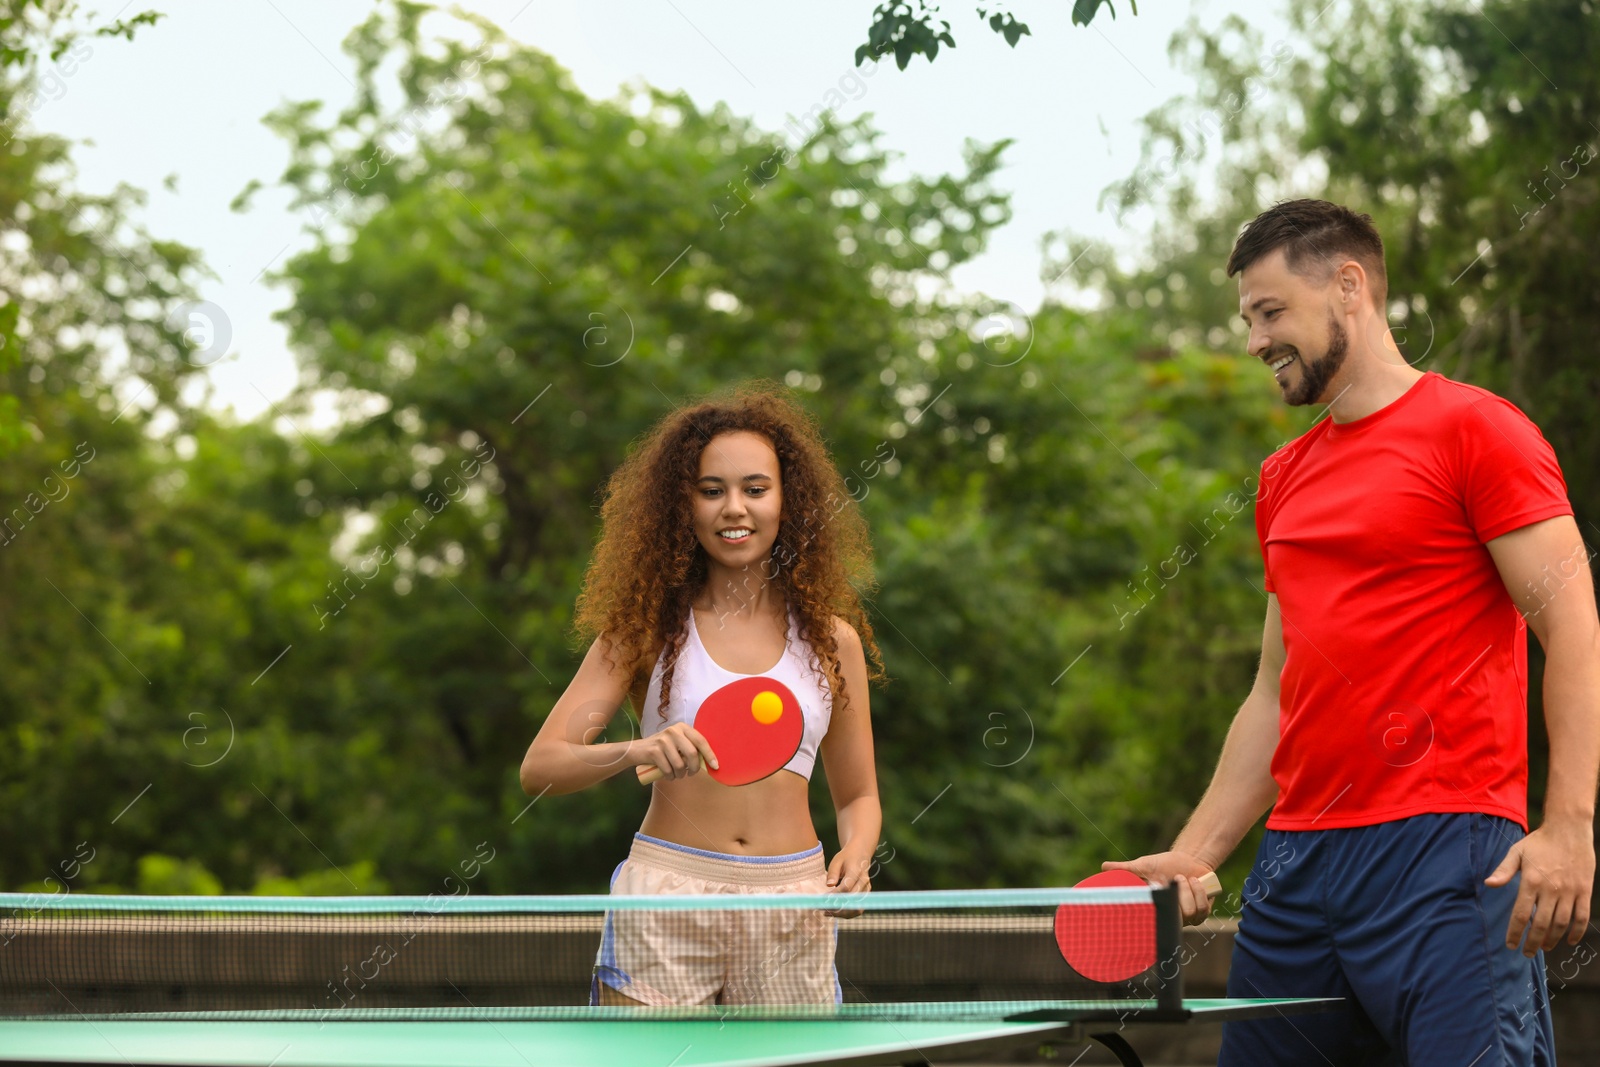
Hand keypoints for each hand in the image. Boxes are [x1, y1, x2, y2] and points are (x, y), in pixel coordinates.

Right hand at [630, 723, 717, 783]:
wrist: (637, 750)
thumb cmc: (662, 750)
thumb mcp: (677, 743)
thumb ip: (690, 748)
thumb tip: (709, 762)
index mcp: (682, 728)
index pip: (701, 741)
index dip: (709, 754)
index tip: (715, 766)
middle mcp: (673, 731)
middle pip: (692, 754)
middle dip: (694, 768)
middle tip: (690, 774)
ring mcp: (663, 740)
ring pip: (680, 765)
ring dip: (680, 775)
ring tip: (676, 774)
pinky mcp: (654, 751)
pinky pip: (668, 770)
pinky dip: (670, 776)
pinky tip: (668, 775)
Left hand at [823, 847, 871, 916]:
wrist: (859, 855)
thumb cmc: (846, 858)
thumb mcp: (836, 861)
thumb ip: (833, 873)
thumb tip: (829, 885)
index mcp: (856, 871)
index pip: (846, 887)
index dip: (834, 895)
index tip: (823, 898)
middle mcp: (864, 882)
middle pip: (852, 900)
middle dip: (836, 907)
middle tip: (822, 908)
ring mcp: (866, 889)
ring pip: (856, 908)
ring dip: (842, 914)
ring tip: (827, 913)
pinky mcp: (865, 895)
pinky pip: (858, 909)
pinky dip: (847, 914)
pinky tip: (835, 913)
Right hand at [1102, 850, 1217, 924]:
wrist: (1188, 858)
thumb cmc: (1163, 865)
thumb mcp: (1143, 866)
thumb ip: (1125, 869)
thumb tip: (1103, 867)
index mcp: (1154, 911)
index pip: (1151, 928)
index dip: (1152, 926)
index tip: (1151, 914)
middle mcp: (1170, 919)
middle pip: (1173, 920)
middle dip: (1172, 898)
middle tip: (1163, 881)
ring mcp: (1187, 917)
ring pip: (1189, 912)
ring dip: (1186, 890)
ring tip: (1180, 877)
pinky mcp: (1202, 911)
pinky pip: (1202, 907)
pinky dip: (1198, 890)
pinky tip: (1194, 880)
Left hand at [1485, 818, 1595, 955]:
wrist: (1569, 830)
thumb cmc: (1539, 842)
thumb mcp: (1517, 852)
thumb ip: (1503, 870)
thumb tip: (1488, 884)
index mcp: (1531, 881)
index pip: (1521, 914)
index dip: (1515, 932)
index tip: (1510, 945)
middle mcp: (1551, 889)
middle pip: (1541, 924)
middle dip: (1532, 942)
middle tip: (1526, 952)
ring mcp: (1570, 891)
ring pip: (1561, 924)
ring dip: (1552, 940)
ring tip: (1544, 947)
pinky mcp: (1584, 891)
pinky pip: (1581, 917)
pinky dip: (1575, 932)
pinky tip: (1568, 941)